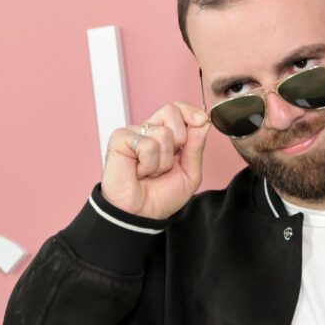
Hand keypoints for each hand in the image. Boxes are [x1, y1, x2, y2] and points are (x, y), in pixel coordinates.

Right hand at [100, 102, 210, 219]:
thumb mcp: (190, 173)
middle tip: (168, 162)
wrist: (141, 214)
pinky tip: (139, 172)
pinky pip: (147, 144)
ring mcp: (134, 133)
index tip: (201, 120)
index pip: (179, 109)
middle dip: (180, 139)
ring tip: (151, 172)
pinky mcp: (120, 139)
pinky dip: (148, 164)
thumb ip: (197, 147)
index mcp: (166, 136)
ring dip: (163, 161)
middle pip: (171, 110)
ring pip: (163, 132)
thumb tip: (203, 122)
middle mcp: (149, 131)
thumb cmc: (161, 197)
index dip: (191, 112)